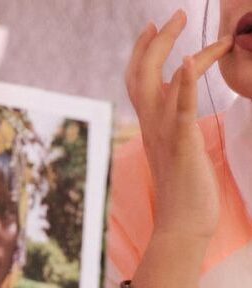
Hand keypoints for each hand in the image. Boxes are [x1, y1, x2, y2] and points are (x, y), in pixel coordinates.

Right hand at [126, 9, 232, 242]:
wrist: (183, 224)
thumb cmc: (183, 194)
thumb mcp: (175, 154)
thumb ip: (172, 133)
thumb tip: (176, 120)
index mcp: (151, 128)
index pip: (140, 84)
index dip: (143, 54)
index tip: (154, 29)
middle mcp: (152, 127)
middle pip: (142, 76)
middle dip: (155, 42)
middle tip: (174, 15)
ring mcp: (165, 135)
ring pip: (157, 84)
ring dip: (170, 49)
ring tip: (182, 20)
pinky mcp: (183, 145)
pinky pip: (181, 110)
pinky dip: (185, 84)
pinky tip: (191, 60)